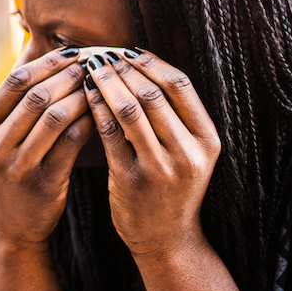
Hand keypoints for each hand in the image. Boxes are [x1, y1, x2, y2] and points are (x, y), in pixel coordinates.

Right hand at [0, 46, 94, 243]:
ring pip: (54, 117)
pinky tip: (101, 114)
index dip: (47, 62)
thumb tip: (43, 54)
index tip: (73, 52)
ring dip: (81, 97)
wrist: (11, 228)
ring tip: (100, 86)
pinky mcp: (41, 184)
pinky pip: (70, 144)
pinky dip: (88, 123)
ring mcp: (16, 167)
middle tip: (94, 64)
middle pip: (36, 96)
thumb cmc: (12, 173)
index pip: (15, 82)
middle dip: (69, 75)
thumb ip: (14, 105)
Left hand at [83, 50, 220, 258]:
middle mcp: (188, 152)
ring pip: (130, 110)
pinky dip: (95, 110)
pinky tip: (84, 96)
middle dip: (124, 69)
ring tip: (90, 70)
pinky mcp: (132, 180)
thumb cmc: (172, 188)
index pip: (180, 85)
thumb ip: (175, 117)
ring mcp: (161, 168)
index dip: (151, 62)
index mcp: (207, 139)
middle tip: (101, 54)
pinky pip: (109, 135)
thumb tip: (142, 64)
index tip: (128, 50)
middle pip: (153, 94)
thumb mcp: (189, 153)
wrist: (167, 240)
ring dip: (107, 84)